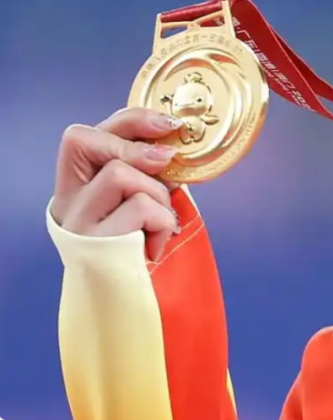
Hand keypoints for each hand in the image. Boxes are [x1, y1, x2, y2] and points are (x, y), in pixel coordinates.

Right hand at [51, 107, 185, 261]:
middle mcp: (67, 202)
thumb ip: (145, 172)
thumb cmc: (140, 246)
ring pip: (118, 174)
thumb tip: (171, 144)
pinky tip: (157, 243)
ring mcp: (77, 224)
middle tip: (168, 161)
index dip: (128, 121)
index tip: (168, 124)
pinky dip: (162, 220)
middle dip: (137, 146)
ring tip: (162, 220)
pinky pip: (140, 208)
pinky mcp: (94, 245)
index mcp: (76, 186)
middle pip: (88, 143)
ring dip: (157, 192)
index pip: (84, 136)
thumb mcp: (140, 200)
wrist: (129, 304)